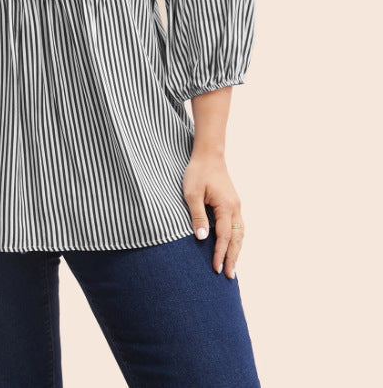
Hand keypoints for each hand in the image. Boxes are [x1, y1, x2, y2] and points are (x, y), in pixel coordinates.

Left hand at [183, 149, 244, 278]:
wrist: (208, 155)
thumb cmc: (197, 173)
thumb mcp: (192, 194)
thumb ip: (197, 216)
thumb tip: (201, 239)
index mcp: (226, 206)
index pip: (224, 236)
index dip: (220, 253)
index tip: (216, 269)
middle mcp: (235, 208)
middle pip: (237, 238)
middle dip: (233, 257)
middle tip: (230, 277)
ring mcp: (235, 205)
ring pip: (240, 233)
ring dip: (236, 250)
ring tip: (232, 266)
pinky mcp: (232, 203)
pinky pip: (237, 226)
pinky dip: (236, 239)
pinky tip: (231, 246)